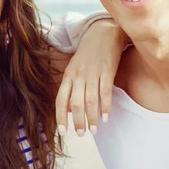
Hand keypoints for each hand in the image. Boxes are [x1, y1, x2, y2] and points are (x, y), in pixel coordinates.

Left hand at [55, 19, 127, 135]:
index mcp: (68, 75)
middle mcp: (78, 75)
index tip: (63, 132)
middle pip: (76, 103)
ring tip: (94, 130)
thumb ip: (72, 87)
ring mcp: (93, 73)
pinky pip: (105, 92)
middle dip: (78, 121)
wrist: (103, 33)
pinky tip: (106, 117)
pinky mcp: (107, 71)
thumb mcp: (74, 68)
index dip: (61, 117)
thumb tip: (69, 110)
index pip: (61, 99)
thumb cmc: (88, 54)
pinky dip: (105, 106)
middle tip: (81, 134)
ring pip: (90, 100)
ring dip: (91, 118)